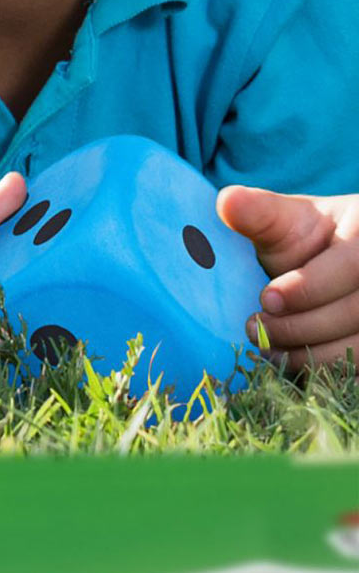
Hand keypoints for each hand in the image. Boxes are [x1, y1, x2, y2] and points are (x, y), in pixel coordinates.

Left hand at [218, 184, 358, 365]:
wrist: (333, 263)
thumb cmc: (308, 239)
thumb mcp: (287, 220)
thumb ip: (261, 214)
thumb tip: (228, 201)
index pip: (353, 266)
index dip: (310, 287)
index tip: (267, 298)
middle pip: (356, 313)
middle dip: (300, 326)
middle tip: (254, 328)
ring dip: (309, 355)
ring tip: (267, 348)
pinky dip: (324, 371)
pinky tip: (292, 363)